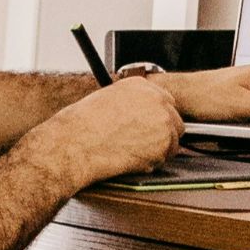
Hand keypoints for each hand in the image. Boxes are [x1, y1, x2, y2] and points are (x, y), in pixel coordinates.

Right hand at [13, 77, 183, 188]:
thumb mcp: (107, 100)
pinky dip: (150, 164)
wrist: (76, 143)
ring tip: (131, 153)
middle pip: (174, 121)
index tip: (149, 129)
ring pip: (172, 142)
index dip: (157, 119)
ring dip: (157, 151)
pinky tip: (130, 160)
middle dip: (161, 136)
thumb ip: (130, 104)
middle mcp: (156, 99)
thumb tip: (139, 117)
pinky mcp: (163, 144)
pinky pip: (164, 159)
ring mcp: (163, 121)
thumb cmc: (82, 125)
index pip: (165, 102)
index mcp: (141, 85)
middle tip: (142, 145)